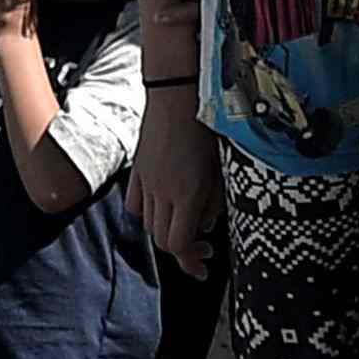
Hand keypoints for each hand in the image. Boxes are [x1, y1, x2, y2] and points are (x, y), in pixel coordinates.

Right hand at [132, 105, 222, 274]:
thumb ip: (215, 201)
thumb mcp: (222, 167)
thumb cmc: (209, 124)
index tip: (204, 267)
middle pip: (162, 239)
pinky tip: (163, 208)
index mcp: (187, 193)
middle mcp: (162, 192)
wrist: (179, 91)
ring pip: (148, 223)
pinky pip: (136, 204)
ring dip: (166, 231)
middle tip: (202, 248)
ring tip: (186, 225)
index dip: (191, 261)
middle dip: (182, 250)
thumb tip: (206, 225)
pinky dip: (148, 214)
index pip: (178, 244)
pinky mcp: (138, 169)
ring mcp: (146, 181)